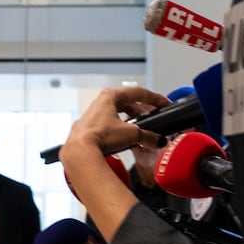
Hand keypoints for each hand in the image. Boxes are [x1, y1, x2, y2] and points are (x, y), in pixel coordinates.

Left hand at [62, 87, 171, 234]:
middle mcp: (99, 104)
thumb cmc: (98, 136)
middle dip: (142, 111)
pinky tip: (126, 139)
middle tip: (153, 117)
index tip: (162, 103)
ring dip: (131, 122)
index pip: (137, 92)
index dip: (153, 98)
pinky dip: (120, 130)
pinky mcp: (90, 130)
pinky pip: (109, 126)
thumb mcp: (132, 134)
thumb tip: (157, 140)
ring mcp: (93, 117)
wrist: (80, 151)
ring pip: (117, 115)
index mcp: (110, 96)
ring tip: (141, 131)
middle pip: (127, 103)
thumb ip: (148, 136)